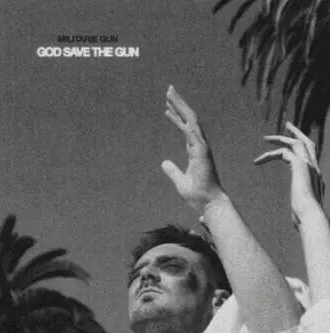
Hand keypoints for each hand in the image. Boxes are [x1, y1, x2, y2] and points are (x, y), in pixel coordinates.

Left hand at [162, 86, 224, 211]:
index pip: (185, 128)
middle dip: (179, 104)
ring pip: (191, 121)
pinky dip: (182, 121)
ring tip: (169, 94)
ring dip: (180, 106)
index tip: (167, 107)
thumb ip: (172, 170)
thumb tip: (164, 163)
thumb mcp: (179, 180)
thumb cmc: (197, 194)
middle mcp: (199, 145)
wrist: (207, 202)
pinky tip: (172, 112)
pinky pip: (191, 133)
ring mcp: (202, 147)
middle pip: (189, 119)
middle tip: (168, 90)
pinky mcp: (202, 152)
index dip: (176, 116)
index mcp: (195, 150)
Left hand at [254, 122, 324, 227]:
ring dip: (280, 138)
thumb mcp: (301, 208)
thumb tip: (297, 212)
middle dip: (296, 132)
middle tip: (286, 124)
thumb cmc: (305, 218)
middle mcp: (315, 168)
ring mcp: (310, 166)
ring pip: (296, 143)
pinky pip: (284, 153)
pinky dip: (270, 154)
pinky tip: (258, 161)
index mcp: (316, 176)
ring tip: (265, 138)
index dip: (302, 145)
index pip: (311, 154)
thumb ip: (300, 203)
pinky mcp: (301, 167)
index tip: (291, 139)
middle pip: (307, 142)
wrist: (310, 218)